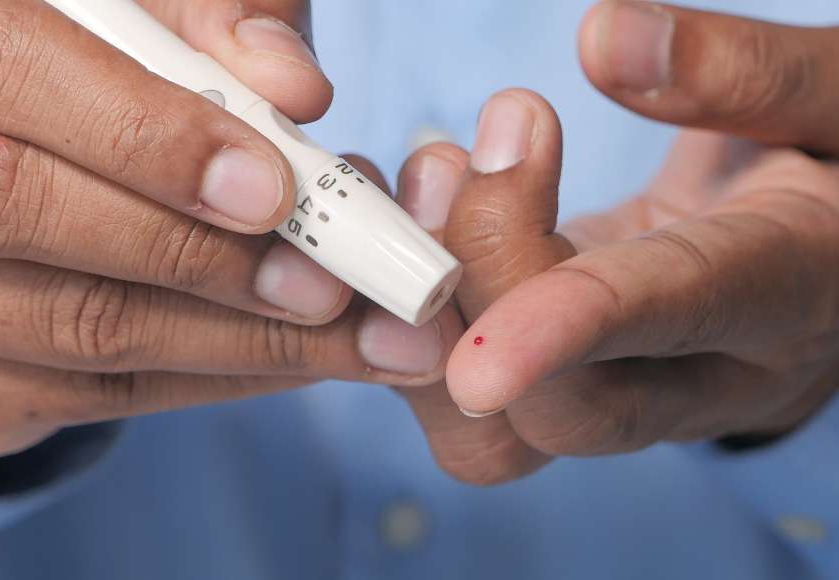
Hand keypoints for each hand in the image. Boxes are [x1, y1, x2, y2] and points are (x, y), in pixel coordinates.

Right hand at [0, 1, 463, 461]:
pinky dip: (209, 379)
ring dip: (237, 342)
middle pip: (39, 225)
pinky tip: (290, 357)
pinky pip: (92, 397)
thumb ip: (209, 21)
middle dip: (208, 263)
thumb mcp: (137, 5)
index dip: (152, 144)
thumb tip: (297, 87)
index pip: (18, 80)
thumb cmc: (89, 62)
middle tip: (336, 287)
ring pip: (77, 330)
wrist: (9, 146)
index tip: (275, 192)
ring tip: (352, 334)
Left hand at [396, 86, 838, 481]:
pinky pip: (468, 386)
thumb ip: (743, 71)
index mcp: (785, 292)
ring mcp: (621, 382)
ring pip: (498, 437)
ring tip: (427, 182)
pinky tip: (418, 220)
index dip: (567, 332)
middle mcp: (696, 371)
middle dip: (471, 300)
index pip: (668, 319)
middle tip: (447, 161)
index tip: (479, 356)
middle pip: (563, 413)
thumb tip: (605, 41)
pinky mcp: (567, 367)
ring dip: (418, 329)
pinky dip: (414, 318)